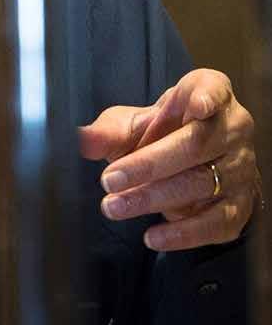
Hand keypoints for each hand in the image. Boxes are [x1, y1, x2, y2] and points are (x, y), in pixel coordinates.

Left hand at [78, 68, 260, 250]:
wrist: (193, 164)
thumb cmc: (163, 132)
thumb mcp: (135, 123)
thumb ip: (110, 130)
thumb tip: (84, 140)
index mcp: (209, 94)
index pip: (214, 89)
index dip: (207, 96)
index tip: (197, 104)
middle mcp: (232, 129)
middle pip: (194, 144)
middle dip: (148, 164)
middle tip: (109, 180)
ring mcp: (240, 168)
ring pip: (201, 184)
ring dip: (153, 198)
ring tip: (115, 206)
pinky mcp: (240, 205)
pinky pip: (215, 223)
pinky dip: (182, 233)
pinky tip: (152, 236)